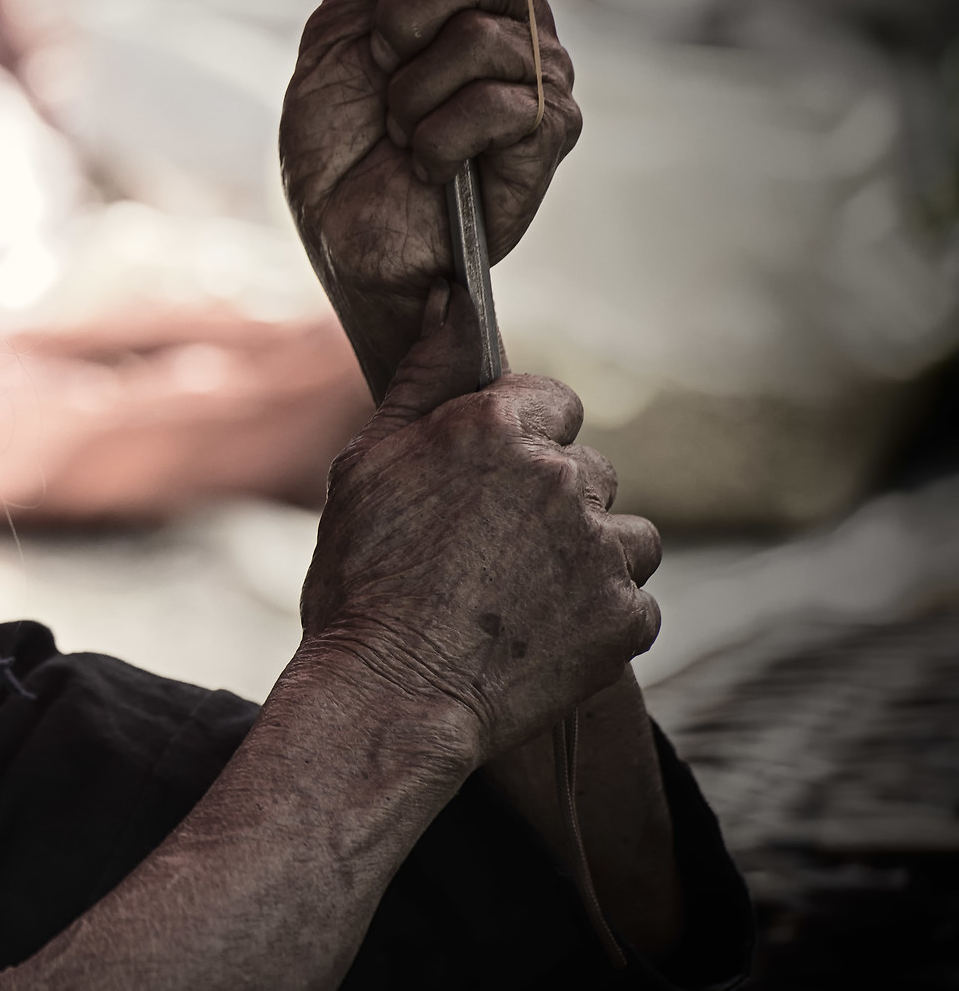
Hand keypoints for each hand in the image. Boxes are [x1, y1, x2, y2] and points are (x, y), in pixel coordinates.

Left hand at [280, 0, 579, 397]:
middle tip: (382, 64)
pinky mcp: (552, 133)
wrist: (345, 243)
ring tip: (399, 131)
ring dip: (412, 93)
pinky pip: (499, 102)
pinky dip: (438, 138)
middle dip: (406, 12)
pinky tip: (428, 164)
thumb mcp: (339, 39)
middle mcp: (511, 18)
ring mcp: (540, 73)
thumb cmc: (339, 148)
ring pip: (482, 35)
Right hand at [297, 291, 660, 764]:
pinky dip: (596, 618)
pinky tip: (537, 635)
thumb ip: (423, 375)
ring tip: (517, 597)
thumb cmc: (360, 579)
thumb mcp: (367, 463)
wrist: (387, 693)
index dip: (519, 442)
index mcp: (495, 429)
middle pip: (587, 471)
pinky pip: (632, 600)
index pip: (552, 402)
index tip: (487, 484)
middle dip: (549, 504)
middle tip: (488, 554)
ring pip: (622, 533)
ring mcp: (601, 550)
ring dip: (586, 557)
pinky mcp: (627, 616)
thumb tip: (450, 297)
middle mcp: (561, 478)